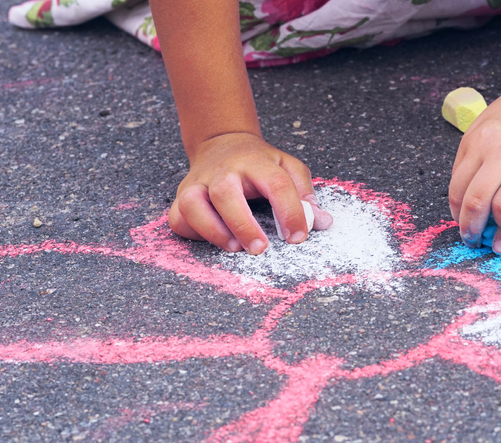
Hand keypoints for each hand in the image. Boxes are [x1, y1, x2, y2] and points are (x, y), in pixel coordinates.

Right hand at [168, 132, 332, 254]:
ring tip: (234, 248)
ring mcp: (199, 183)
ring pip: (193, 203)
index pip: (276, 183)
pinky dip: (192, 232)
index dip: (290, 211)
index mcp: (255, 161)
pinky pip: (178, 217)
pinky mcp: (182, 197)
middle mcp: (223, 170)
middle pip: (226, 192)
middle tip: (261, 249)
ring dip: (213, 230)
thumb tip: (321, 222)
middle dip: (243, 224)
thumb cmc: (259, 164)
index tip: (297, 237)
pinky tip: (212, 240)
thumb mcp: (287, 167)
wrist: (221, 143)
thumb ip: (304, 192)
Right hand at [448, 83, 500, 253]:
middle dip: (474, 229)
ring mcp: (483, 139)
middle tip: (476, 242)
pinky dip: (458, 195)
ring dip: (460, 215)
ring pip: (458, 188)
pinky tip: (469, 205)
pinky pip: (455, 174)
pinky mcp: (469, 136)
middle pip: (477, 198)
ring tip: (469, 228)